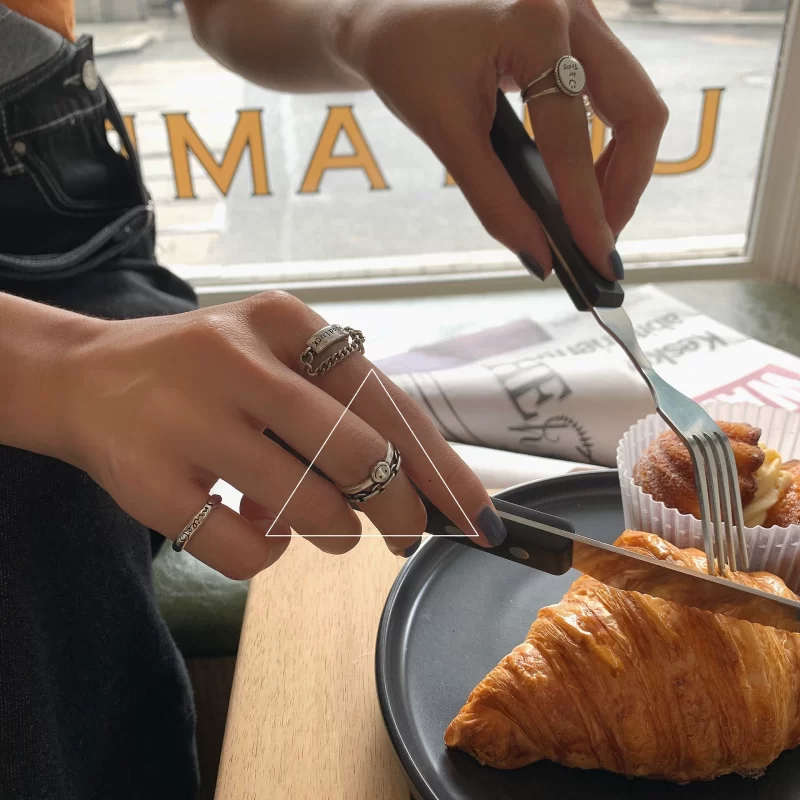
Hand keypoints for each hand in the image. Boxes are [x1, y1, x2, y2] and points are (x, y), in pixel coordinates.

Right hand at [58, 292, 503, 578]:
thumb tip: (424, 487)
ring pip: (310, 508)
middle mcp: (235, 358)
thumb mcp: (276, 361)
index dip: (440, 464)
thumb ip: (344, 410)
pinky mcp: (149, 480)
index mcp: (281, 320)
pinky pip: (250, 553)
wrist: (87, 378)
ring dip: (333, 532)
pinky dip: (269, 554)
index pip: (385, 399)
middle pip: (358, 456)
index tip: (478, 514)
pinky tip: (253, 526)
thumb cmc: (206, 375)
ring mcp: (187, 418)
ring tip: (317, 520)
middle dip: (400, 510)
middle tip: (403, 534)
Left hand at [337, 0, 667, 279]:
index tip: (597, 258)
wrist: (389, 18)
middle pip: (638, 110)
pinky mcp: (580, 31)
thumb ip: (494, 199)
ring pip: (636, 102)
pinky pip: (616, 94)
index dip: (587, 207)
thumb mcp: (446, 134)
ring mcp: (583, 15)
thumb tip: (539, 255)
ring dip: (622, 167)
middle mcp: (572, 9)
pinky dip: (606, 144)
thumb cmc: (407, 63)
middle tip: (600, 239)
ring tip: (590, 218)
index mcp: (535, 23)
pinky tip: (582, 181)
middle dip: (624, 186)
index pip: (573, 137)